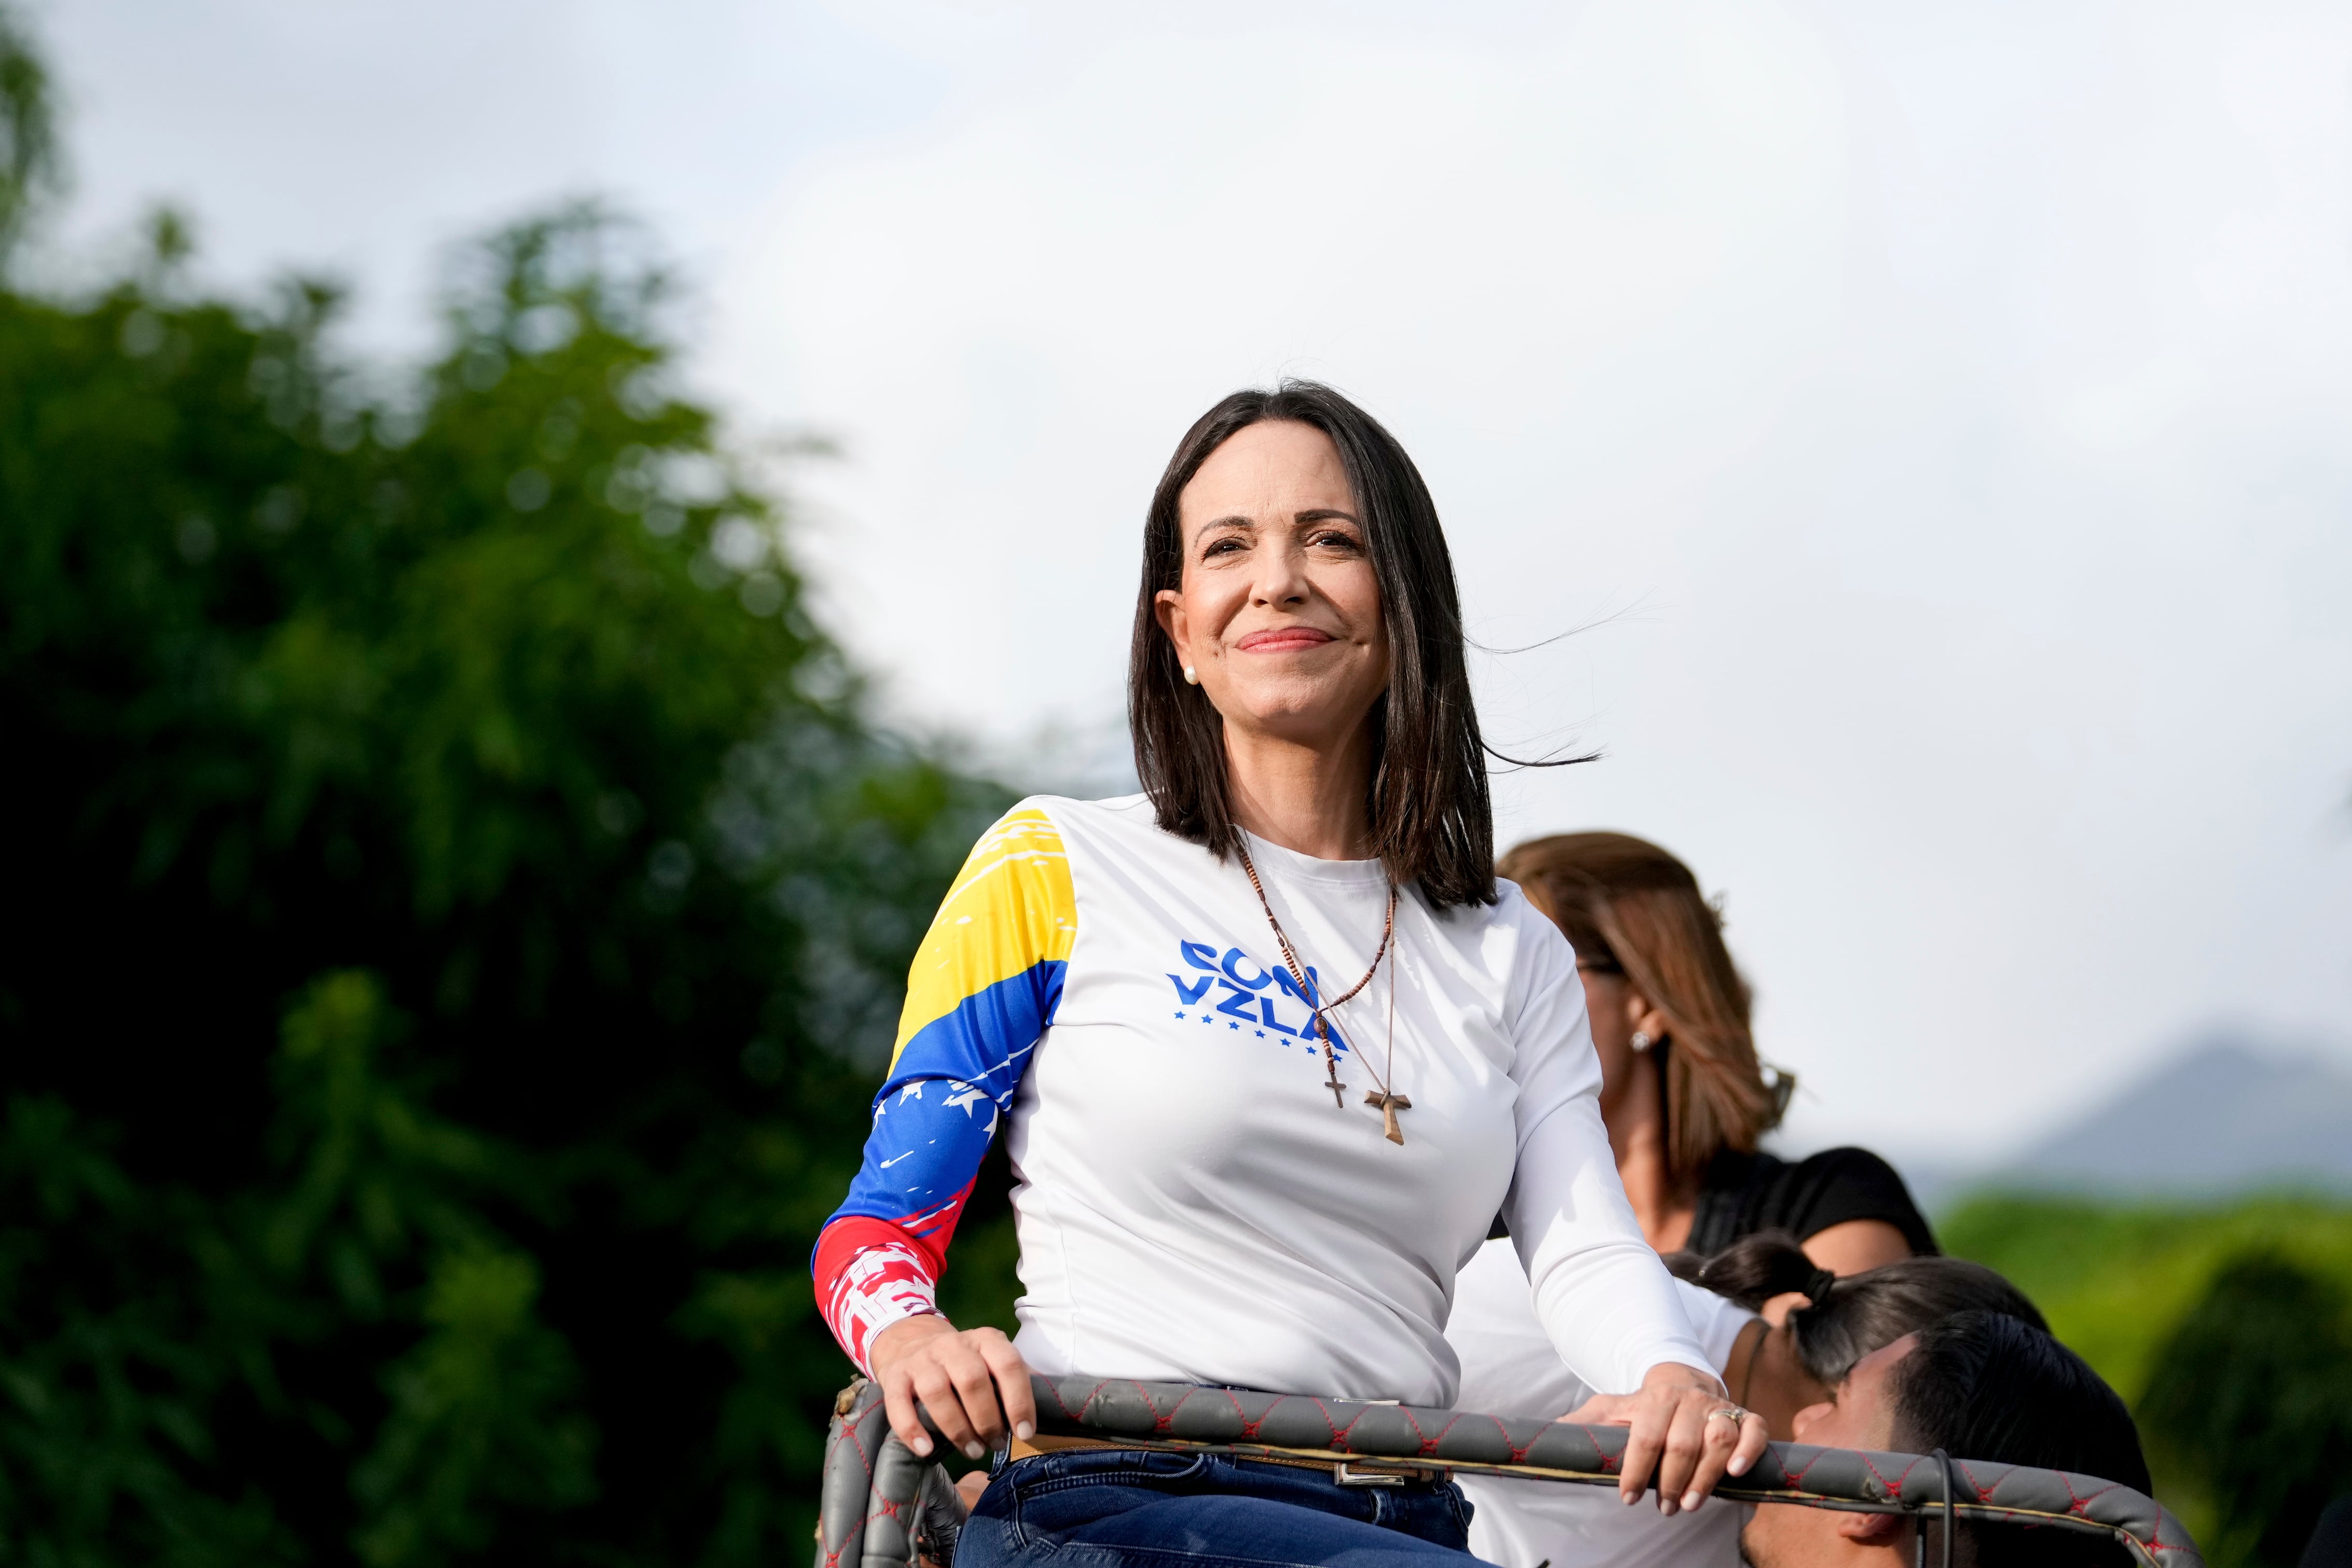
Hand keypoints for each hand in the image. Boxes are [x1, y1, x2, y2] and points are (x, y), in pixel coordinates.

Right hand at [868, 1313, 1035, 1460]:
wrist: (909, 1341)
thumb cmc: (963, 1363)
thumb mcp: (990, 1360)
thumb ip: (1011, 1382)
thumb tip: (1038, 1419)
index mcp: (985, 1340)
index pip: (1008, 1364)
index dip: (1019, 1400)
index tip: (1025, 1432)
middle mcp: (953, 1345)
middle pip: (972, 1380)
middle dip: (987, 1419)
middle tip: (995, 1444)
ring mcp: (921, 1359)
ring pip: (937, 1391)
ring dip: (957, 1428)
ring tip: (971, 1450)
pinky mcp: (894, 1376)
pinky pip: (899, 1404)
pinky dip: (911, 1429)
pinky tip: (925, 1449)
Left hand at [1562, 1361, 1769, 1514]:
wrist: (1683, 1382)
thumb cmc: (1643, 1408)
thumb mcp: (1610, 1410)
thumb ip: (1584, 1424)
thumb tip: (1548, 1436)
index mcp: (1654, 1398)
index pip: (1645, 1436)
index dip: (1636, 1470)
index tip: (1628, 1497)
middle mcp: (1689, 1400)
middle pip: (1682, 1443)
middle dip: (1671, 1481)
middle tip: (1663, 1508)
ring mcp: (1719, 1408)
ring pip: (1717, 1441)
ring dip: (1705, 1477)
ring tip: (1689, 1505)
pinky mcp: (1745, 1416)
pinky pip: (1753, 1431)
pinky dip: (1747, 1450)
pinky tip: (1736, 1473)